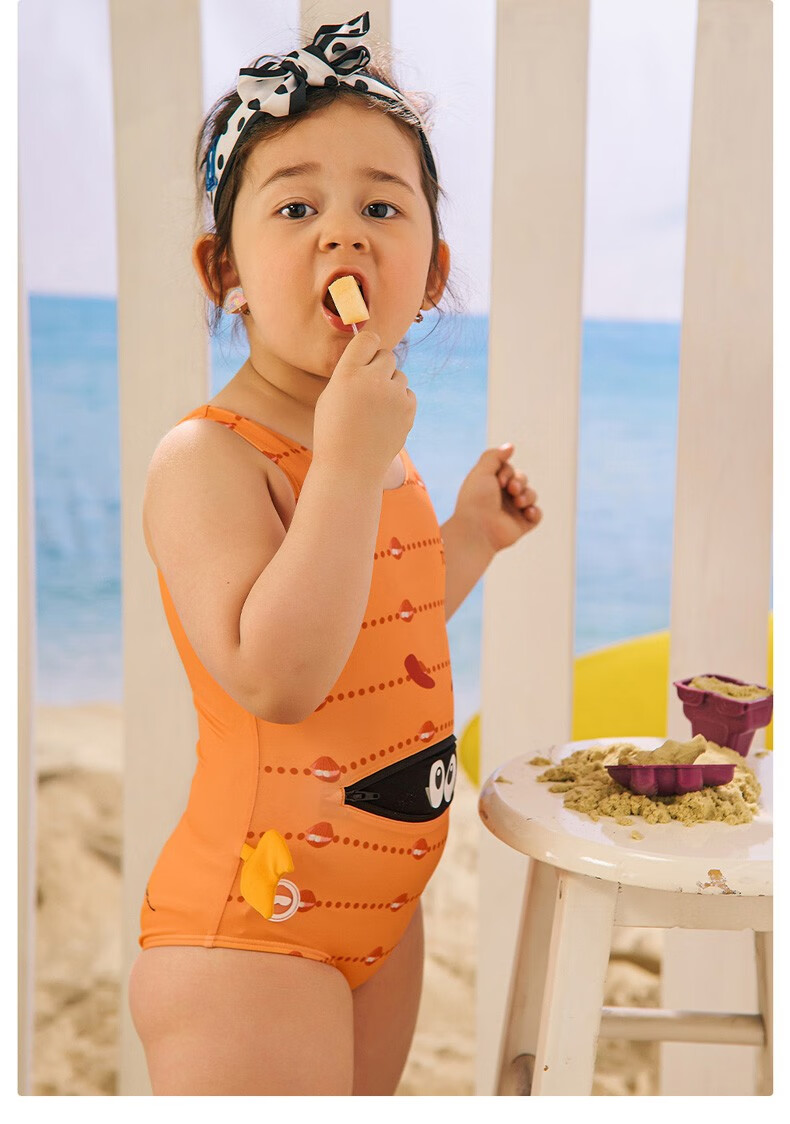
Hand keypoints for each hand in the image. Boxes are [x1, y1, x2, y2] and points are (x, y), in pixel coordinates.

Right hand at [313, 329, 415, 481]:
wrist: (350, 467)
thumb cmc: (334, 431)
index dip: (368, 345)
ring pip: (399, 375)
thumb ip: (350, 373)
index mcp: (348, 374)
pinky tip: (385, 419)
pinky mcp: (408, 410)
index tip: (366, 353)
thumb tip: (370, 355)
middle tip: (369, 386)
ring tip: (375, 408)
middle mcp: (373, 380)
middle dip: (379, 366)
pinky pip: (408, 394)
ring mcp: (393, 395)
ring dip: (390, 385)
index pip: (368, 339)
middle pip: (387, 355)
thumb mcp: (330, 396)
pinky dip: (399, 402)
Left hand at [453, 443, 541, 554]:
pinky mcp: (521, 525)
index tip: (498, 481)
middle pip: (522, 479)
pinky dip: (535, 512)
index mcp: (491, 485)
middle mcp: (502, 497)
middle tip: (511, 489)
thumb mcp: (481, 471)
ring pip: (531, 495)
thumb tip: (510, 447)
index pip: (509, 469)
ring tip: (518, 503)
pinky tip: (526, 513)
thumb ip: (494, 456)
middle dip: (520, 481)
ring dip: (528, 495)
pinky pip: (537, 515)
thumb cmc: (476, 500)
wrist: (477, 530)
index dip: (507, 472)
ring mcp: (512, 511)